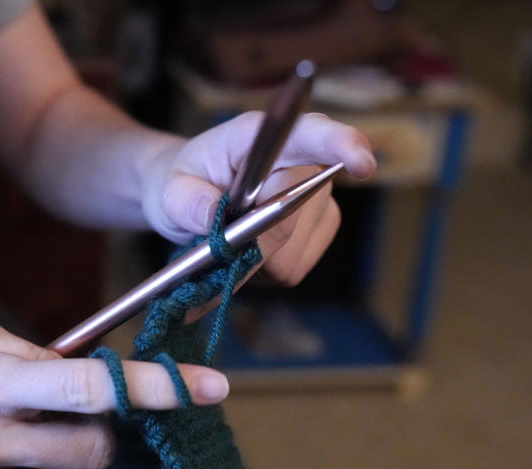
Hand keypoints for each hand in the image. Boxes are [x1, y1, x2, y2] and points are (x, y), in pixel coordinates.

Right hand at [0, 311, 229, 468]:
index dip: (156, 390)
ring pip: (49, 463)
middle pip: (92, 447)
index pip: (90, 389)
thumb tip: (80, 373)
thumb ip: (28, 353)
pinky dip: (0, 457)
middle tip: (84, 404)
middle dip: (106, 430)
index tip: (211, 388)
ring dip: (38, 437)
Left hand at [142, 112, 376, 290]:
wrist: (189, 195)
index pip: (311, 134)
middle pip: (292, 217)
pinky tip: (249, 250)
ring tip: (232, 237)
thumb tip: (215, 217)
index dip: (340, 145)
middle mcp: (300, 162)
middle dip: (250, 239)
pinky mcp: (319, 229)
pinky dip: (264, 270)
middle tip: (216, 236)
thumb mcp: (169, 189)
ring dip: (254, 259)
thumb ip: (187, 202)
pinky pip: (294, 268)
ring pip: (291, 252)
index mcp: (259, 136)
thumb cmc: (183, 182)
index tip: (361, 163)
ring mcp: (317, 197)